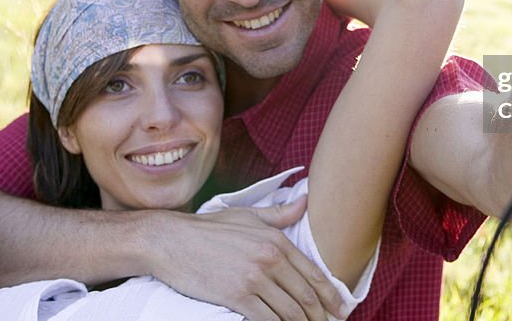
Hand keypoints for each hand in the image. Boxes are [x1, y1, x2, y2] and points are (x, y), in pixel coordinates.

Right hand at [145, 196, 346, 320]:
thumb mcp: (248, 215)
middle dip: (321, 315)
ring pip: (290, 312)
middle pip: (306, 296)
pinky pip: (267, 320)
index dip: (330, 295)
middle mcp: (270, 258)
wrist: (171, 241)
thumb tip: (306, 201)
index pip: (313, 273)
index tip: (341, 309)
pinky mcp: (237, 297)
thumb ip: (280, 213)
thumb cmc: (209, 229)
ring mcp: (254, 278)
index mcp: (276, 239)